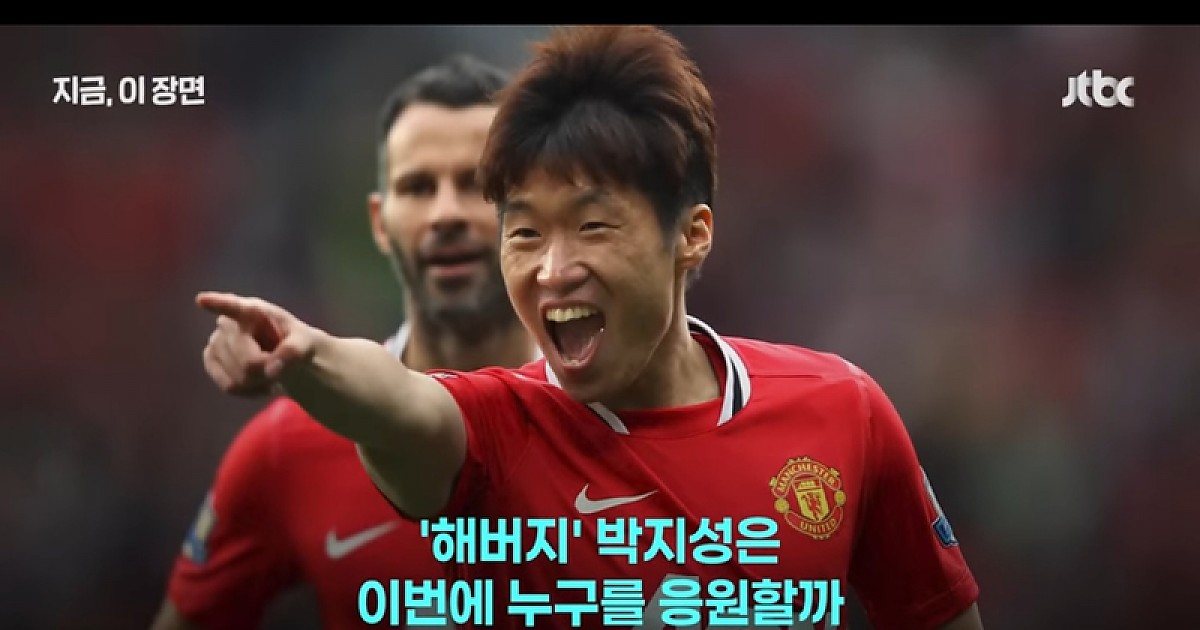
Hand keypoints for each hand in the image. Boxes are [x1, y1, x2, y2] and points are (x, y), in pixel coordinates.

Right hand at [196, 291, 318, 396]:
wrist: (286, 356)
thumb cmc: (295, 342)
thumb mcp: (306, 343)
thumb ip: (293, 352)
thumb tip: (271, 370)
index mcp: (254, 310)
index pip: (234, 306)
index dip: (218, 304)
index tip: (202, 300)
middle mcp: (229, 323)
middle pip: (247, 363)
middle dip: (267, 372)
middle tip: (279, 367)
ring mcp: (216, 341)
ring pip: (237, 379)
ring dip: (258, 383)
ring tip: (269, 372)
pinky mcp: (211, 360)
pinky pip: (229, 386)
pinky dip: (248, 390)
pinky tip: (258, 382)